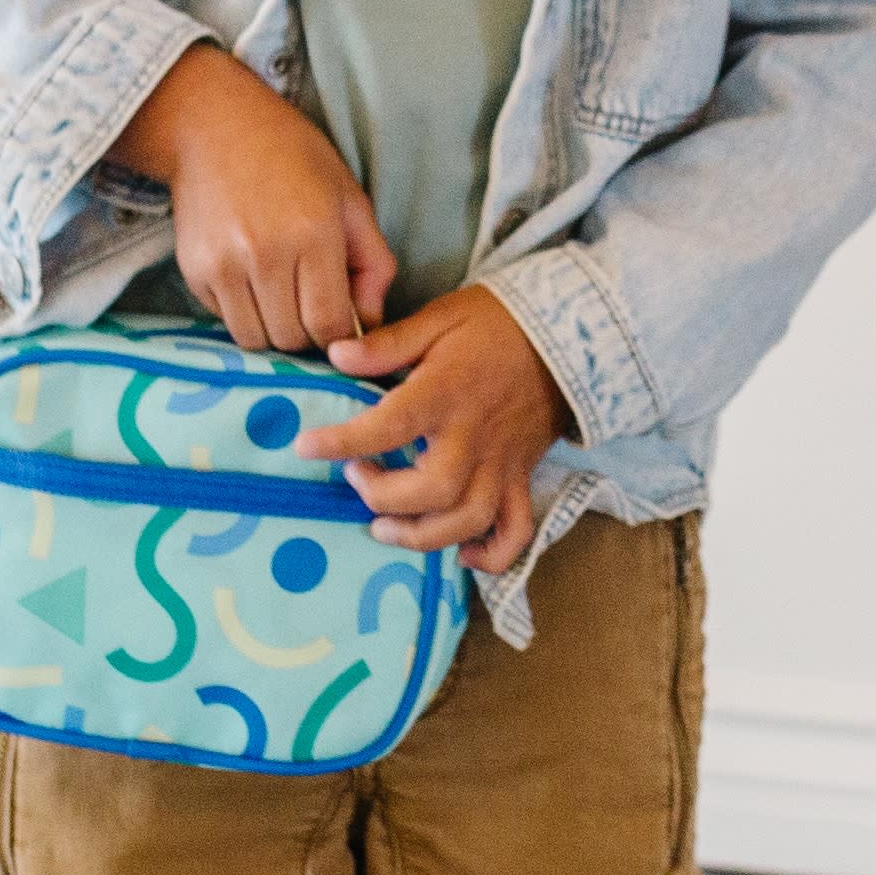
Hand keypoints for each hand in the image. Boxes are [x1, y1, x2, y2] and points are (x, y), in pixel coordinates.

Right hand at [106, 44, 396, 354]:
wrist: (216, 127)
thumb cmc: (294, 157)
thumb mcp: (350, 197)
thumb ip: (373, 263)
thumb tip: (370, 321)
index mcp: (313, 234)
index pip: (329, 324)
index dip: (340, 334)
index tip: (340, 322)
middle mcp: (265, 254)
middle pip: (292, 338)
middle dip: (308, 333)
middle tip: (310, 305)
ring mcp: (223, 264)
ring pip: (255, 339)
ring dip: (273, 329)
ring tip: (281, 296)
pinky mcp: (192, 269)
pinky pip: (224, 319)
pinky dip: (242, 313)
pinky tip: (251, 279)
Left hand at [301, 286, 572, 576]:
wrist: (570, 333)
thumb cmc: (495, 323)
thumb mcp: (439, 318)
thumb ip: (387, 344)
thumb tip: (334, 355)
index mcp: (447, 393)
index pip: (388, 426)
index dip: (341, 442)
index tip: (305, 446)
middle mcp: (475, 437)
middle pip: (431, 490)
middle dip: (384, 497)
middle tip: (357, 478)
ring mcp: (503, 463)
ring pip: (468, 519)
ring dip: (422, 536)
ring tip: (385, 528)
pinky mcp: (522, 476)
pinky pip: (516, 530)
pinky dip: (491, 556)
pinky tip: (461, 555)